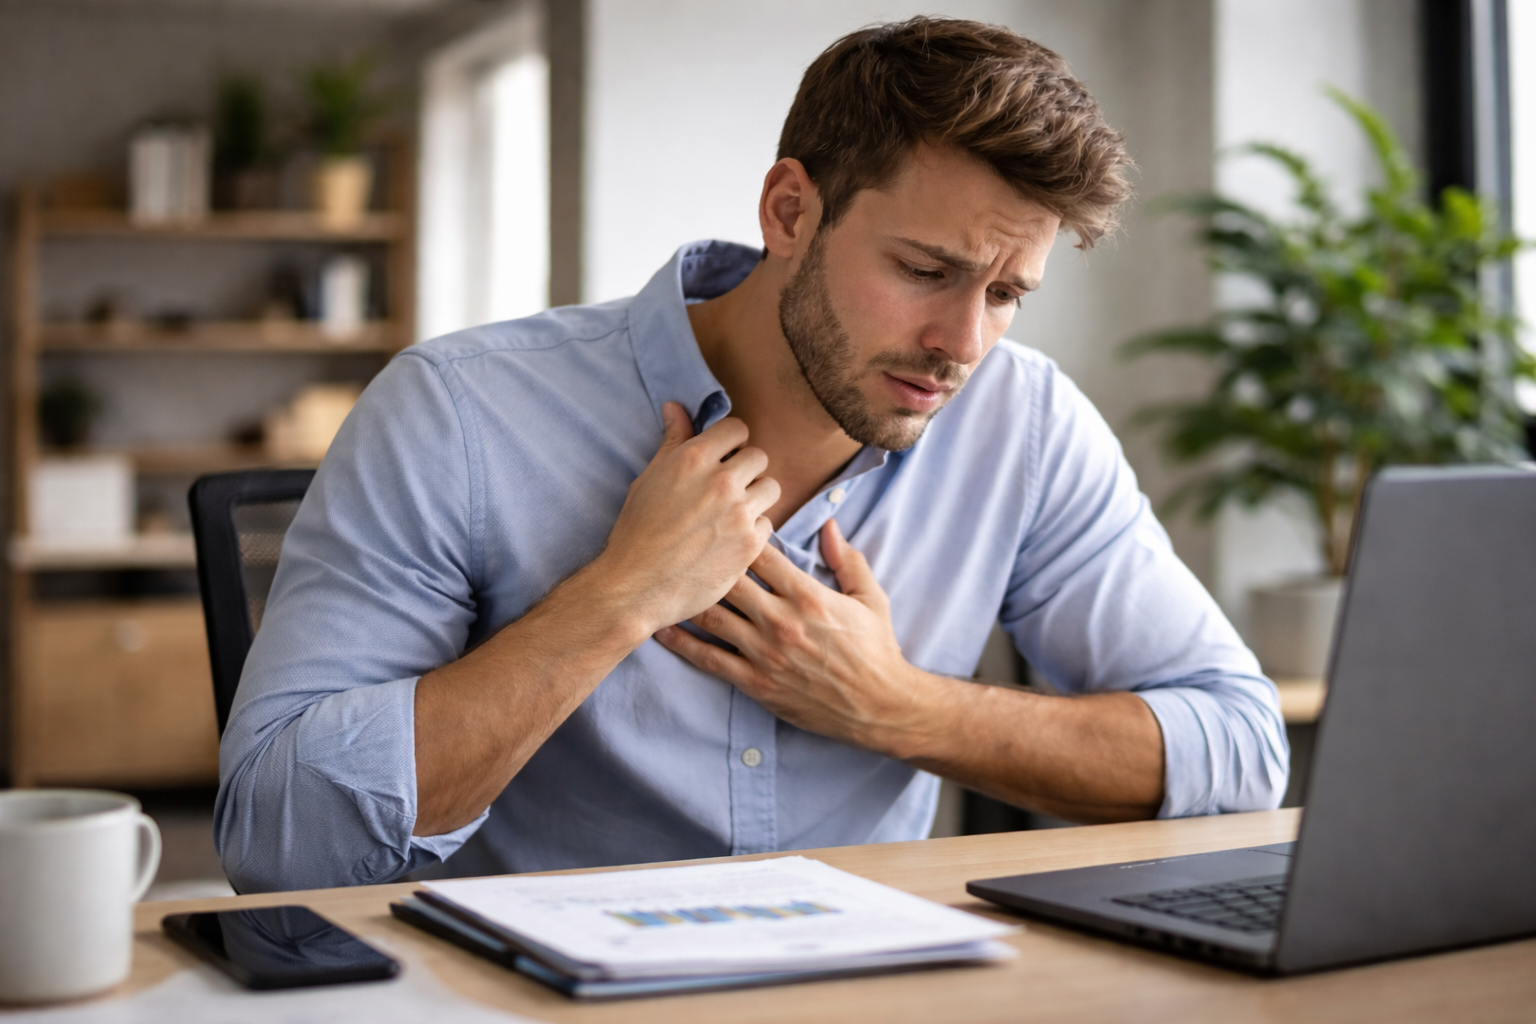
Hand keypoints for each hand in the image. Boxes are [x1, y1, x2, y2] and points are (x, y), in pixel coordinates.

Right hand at [595, 402, 779, 634]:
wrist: (636, 585)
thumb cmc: (637, 531)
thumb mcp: (649, 478)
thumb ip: (672, 441)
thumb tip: (675, 407)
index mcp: (694, 458)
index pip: (737, 428)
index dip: (731, 441)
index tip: (723, 456)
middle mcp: (721, 481)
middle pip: (759, 456)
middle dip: (746, 469)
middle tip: (728, 488)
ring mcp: (739, 513)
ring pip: (770, 488)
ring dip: (755, 497)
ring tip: (733, 513)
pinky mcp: (750, 544)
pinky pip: (768, 523)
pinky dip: (753, 530)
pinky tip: (730, 539)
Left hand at [655, 518, 931, 757]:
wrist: (878, 707)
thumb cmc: (876, 649)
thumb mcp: (871, 598)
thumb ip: (847, 560)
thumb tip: (829, 525)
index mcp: (808, 596)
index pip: (761, 555)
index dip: (738, 534)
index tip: (722, 522)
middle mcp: (781, 621)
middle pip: (729, 580)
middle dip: (705, 560)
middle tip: (682, 545)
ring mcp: (765, 654)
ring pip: (713, 617)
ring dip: (687, 597)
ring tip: (663, 580)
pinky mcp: (756, 683)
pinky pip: (710, 660)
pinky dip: (683, 644)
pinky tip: (662, 630)